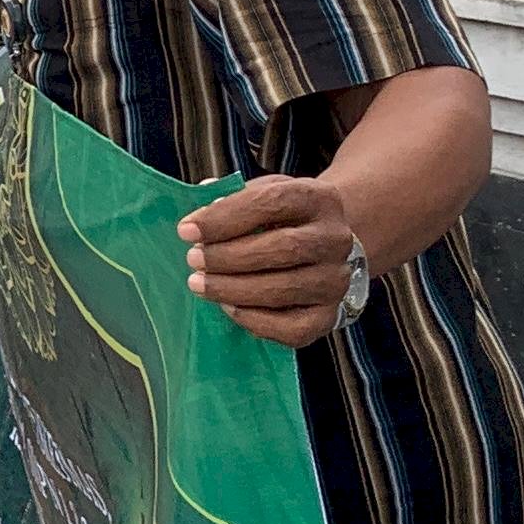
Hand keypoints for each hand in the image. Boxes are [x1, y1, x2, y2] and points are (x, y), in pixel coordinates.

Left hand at [179, 173, 366, 348]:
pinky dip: (254, 320)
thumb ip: (228, 201)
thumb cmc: (281, 219)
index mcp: (318, 198)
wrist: (321, 247)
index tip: (186, 230)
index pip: (272, 202)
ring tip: (200, 284)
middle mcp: (336, 239)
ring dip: (233, 289)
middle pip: (283, 248)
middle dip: (228, 256)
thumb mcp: (260, 195)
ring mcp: (336, 280)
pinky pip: (292, 328)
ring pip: (285, 290)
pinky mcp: (330, 316)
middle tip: (193, 259)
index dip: (225, 217)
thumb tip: (197, 220)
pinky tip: (228, 306)